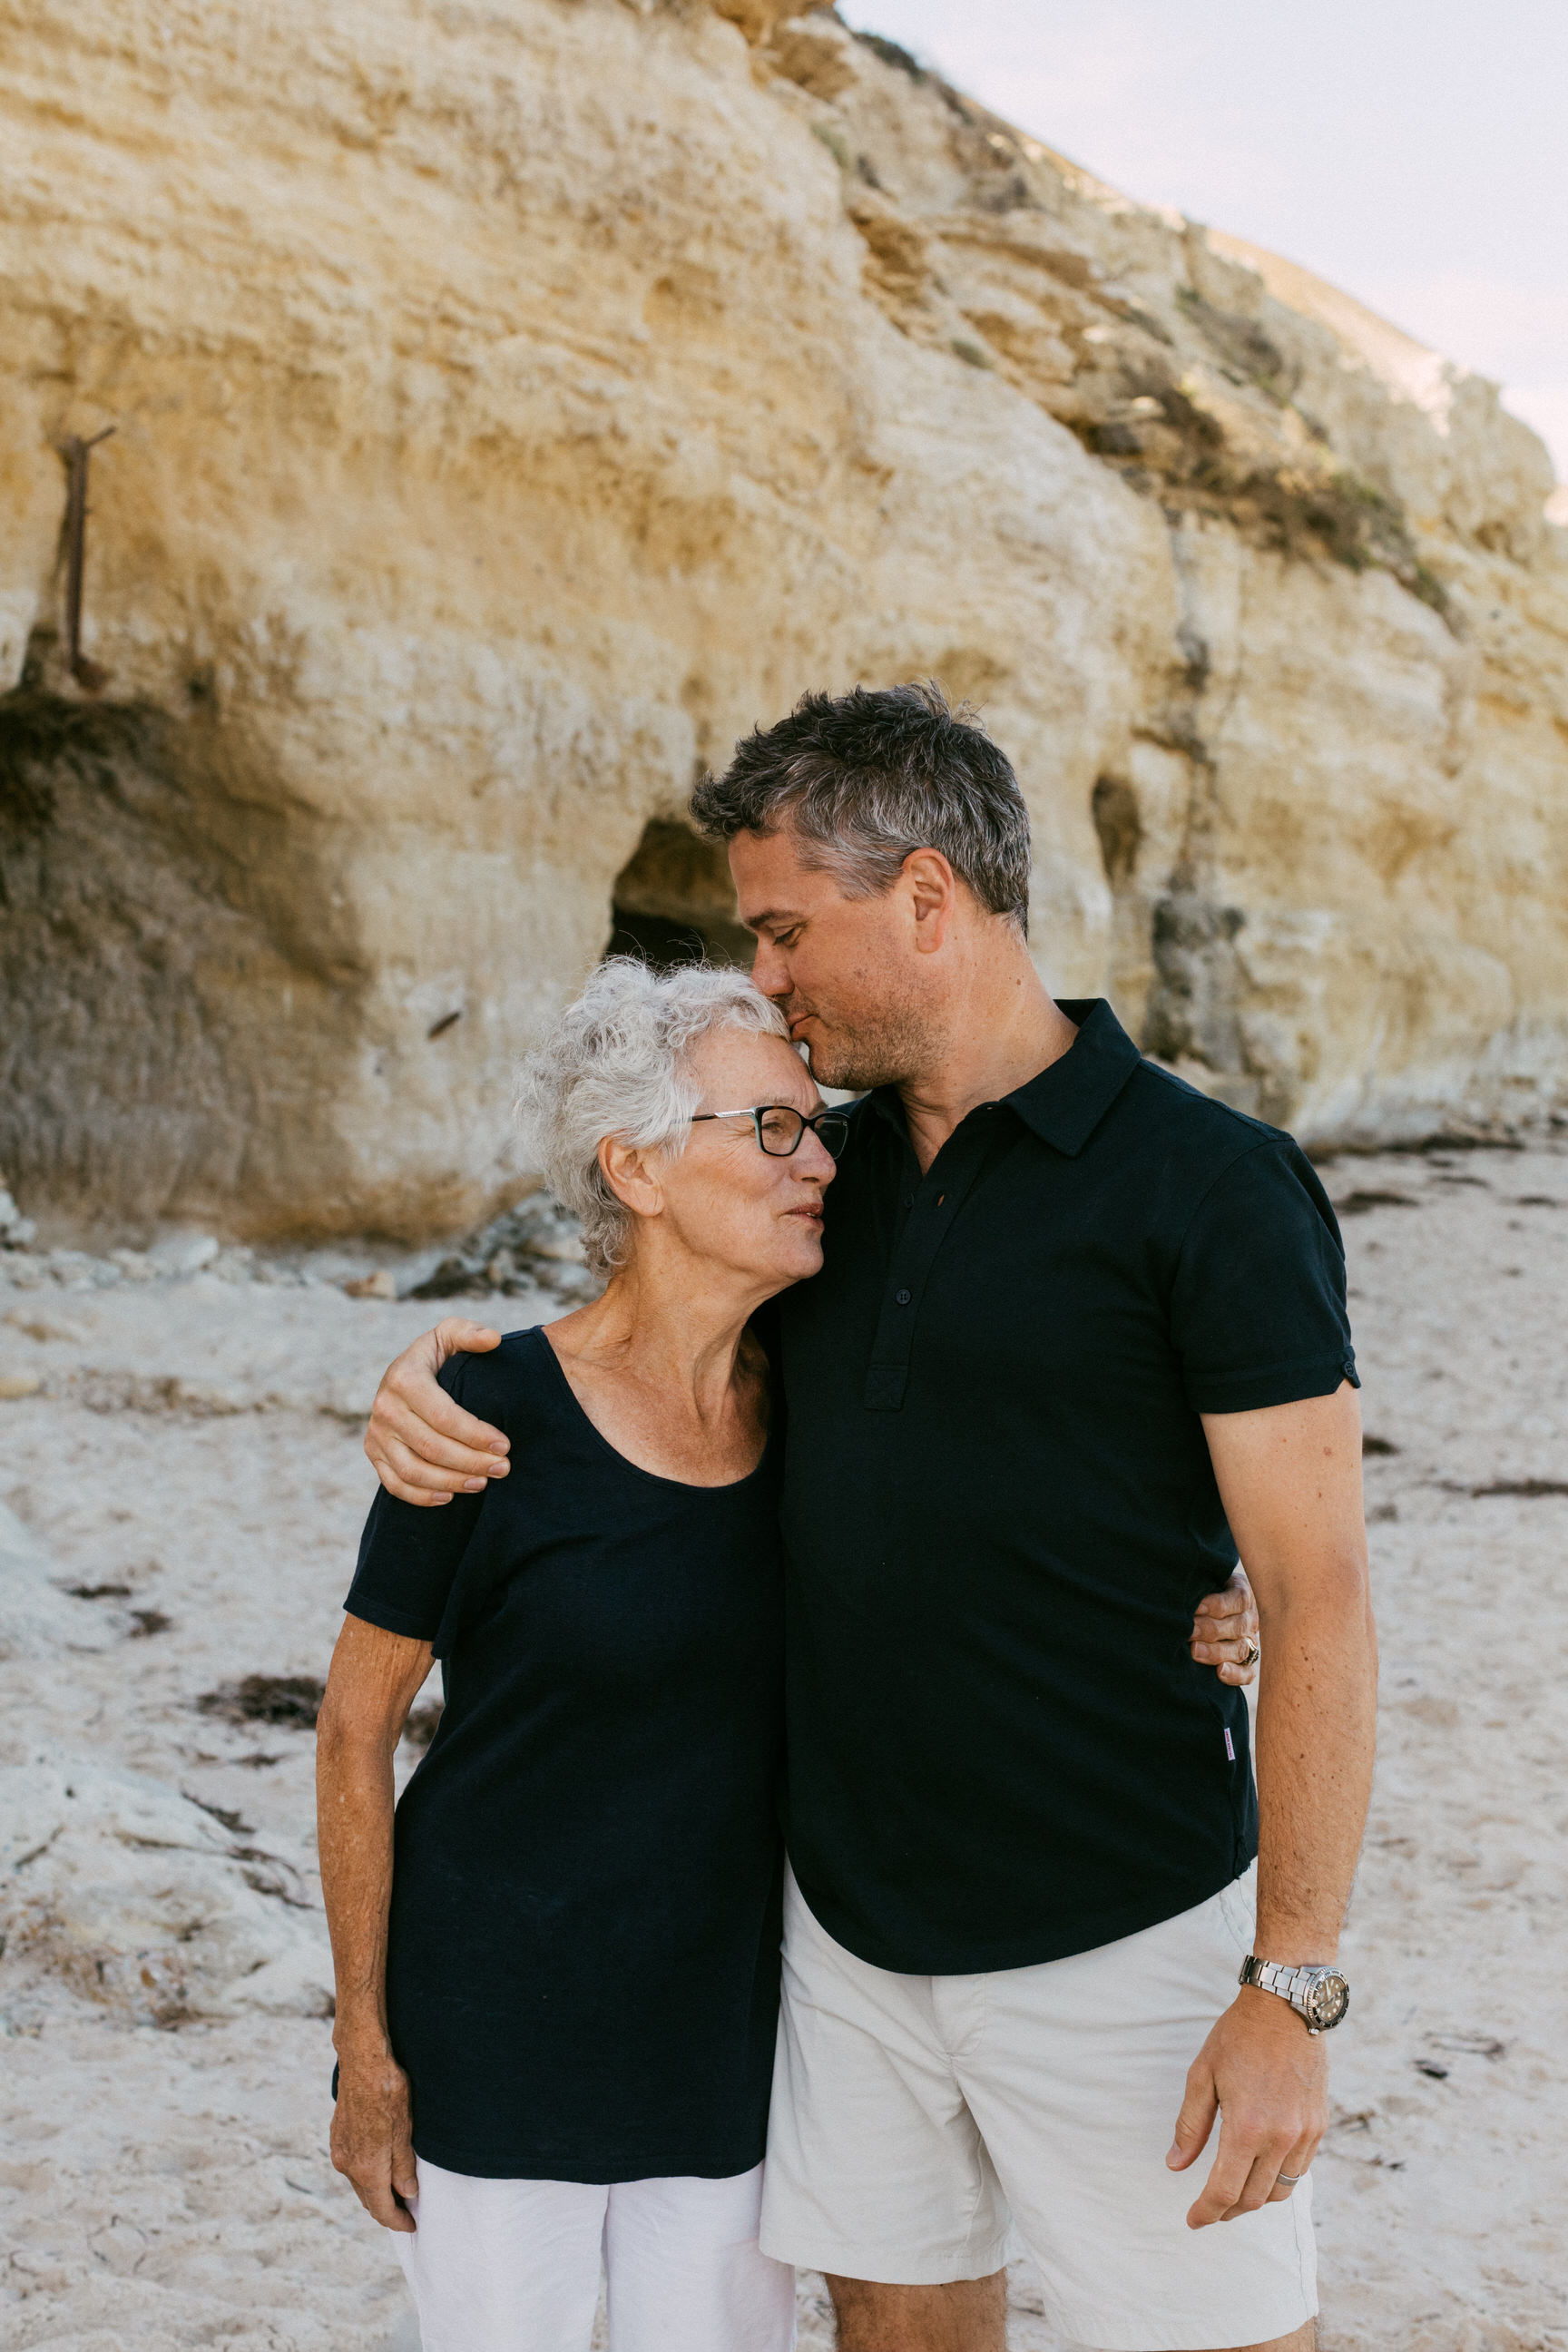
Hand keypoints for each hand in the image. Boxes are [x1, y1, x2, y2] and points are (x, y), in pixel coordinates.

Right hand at [331, 2042, 419, 2231]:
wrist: (362, 2063)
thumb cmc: (388, 2093)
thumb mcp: (405, 2132)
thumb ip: (404, 2167)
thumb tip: (408, 2194)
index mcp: (367, 2169)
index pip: (382, 2209)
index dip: (398, 2221)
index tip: (412, 2225)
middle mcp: (348, 2165)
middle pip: (369, 2200)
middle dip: (388, 2209)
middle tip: (409, 2210)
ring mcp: (339, 2151)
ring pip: (359, 2184)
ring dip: (376, 2192)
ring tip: (397, 2190)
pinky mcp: (337, 2137)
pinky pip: (352, 2167)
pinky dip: (366, 2175)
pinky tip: (379, 2167)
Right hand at [364, 1319, 507, 1504]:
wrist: (404, 1373)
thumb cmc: (437, 1355)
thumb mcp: (451, 1334)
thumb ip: (471, 1333)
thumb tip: (492, 1339)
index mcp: (404, 1378)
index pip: (444, 1416)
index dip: (476, 1434)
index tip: (504, 1445)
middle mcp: (384, 1407)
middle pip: (431, 1447)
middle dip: (471, 1461)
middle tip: (503, 1468)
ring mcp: (376, 1433)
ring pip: (413, 1471)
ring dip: (451, 1481)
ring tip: (483, 1482)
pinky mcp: (373, 1453)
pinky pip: (395, 1484)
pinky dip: (422, 1496)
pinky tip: (450, 1496)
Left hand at [1165, 1989, 1327, 2226]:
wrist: (1286, 2006)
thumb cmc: (1238, 2037)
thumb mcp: (1202, 2075)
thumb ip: (1191, 2125)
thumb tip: (1175, 2165)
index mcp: (1247, 2127)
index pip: (1225, 2190)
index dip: (1206, 2212)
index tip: (1193, 2221)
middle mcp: (1281, 2138)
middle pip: (1254, 2199)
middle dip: (1228, 2210)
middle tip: (1209, 2210)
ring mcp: (1305, 2134)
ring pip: (1280, 2190)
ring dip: (1255, 2200)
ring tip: (1234, 2194)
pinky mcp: (1319, 2125)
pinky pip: (1300, 2170)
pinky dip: (1278, 2180)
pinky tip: (1261, 2170)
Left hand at [1189, 1571, 1259, 1685]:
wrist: (1208, 1609)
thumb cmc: (1203, 1591)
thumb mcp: (1207, 1581)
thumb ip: (1200, 1584)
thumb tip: (1180, 1589)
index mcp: (1243, 1594)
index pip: (1238, 1599)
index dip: (1218, 1604)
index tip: (1196, 1606)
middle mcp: (1250, 1620)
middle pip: (1237, 1627)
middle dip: (1209, 1629)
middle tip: (1188, 1631)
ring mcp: (1250, 1643)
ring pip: (1239, 1650)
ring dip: (1216, 1652)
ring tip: (1194, 1651)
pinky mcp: (1247, 1663)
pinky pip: (1247, 1673)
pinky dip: (1235, 1675)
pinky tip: (1219, 1672)